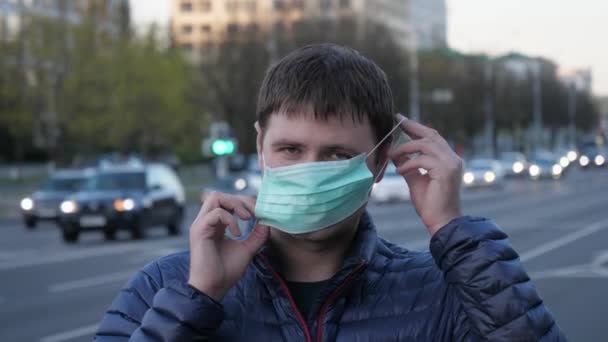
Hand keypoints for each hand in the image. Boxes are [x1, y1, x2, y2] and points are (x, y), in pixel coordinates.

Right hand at [188, 193, 268, 301]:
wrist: (213, 289)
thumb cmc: (226, 272)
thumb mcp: (248, 249)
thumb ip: (257, 234)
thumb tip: (267, 220)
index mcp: (215, 225)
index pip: (227, 201)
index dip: (244, 203)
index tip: (259, 213)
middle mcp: (206, 222)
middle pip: (220, 195)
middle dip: (240, 200)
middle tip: (254, 213)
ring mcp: (201, 225)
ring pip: (215, 197)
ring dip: (234, 204)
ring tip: (246, 218)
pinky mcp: (199, 231)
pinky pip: (216, 213)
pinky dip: (230, 219)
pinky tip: (237, 234)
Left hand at [389, 114, 462, 234]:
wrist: (441, 222)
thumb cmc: (430, 203)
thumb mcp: (415, 179)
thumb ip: (408, 164)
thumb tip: (396, 152)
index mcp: (448, 159)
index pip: (432, 137)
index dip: (416, 127)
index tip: (401, 119)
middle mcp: (452, 158)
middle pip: (431, 135)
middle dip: (412, 127)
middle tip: (396, 121)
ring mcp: (451, 164)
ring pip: (426, 145)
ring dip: (406, 148)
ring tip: (392, 155)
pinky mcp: (446, 171)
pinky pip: (423, 160)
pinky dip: (408, 163)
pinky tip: (399, 170)